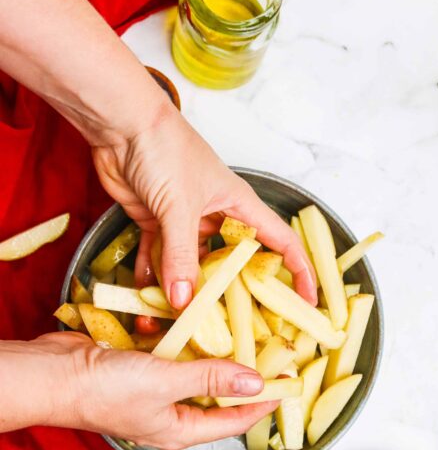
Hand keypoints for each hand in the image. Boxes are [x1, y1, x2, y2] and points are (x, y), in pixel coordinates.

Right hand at [3, 332, 276, 449]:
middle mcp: (172, 414)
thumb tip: (256, 383)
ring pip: (197, 372)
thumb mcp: (166, 384)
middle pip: (219, 397)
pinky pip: (174, 354)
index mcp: (182, 430)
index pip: (235, 421)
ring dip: (217, 354)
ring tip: (244, 331)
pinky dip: (188, 340)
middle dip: (244, 375)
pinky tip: (201, 321)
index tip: (287, 379)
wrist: (52, 374)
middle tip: (269, 349)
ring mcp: (155, 389)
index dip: (263, 402)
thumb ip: (212, 381)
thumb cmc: (104, 390)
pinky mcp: (141, 366)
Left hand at [92, 101, 317, 308]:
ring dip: (184, 292)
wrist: (119, 123)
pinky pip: (159, 260)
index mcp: (239, 206)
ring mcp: (185, 223)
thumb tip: (184, 300)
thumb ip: (181, 254)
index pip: (281, 242)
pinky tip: (146, 304)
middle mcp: (217, 217)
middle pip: (234, 264)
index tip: (306, 302)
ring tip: (181, 324)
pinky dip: (153, 280)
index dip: (298, 272)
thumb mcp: (180, 205)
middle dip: (234, 294)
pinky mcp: (157, 225)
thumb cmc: (164, 147)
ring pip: (192, 267)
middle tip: (234, 326)